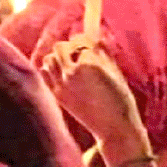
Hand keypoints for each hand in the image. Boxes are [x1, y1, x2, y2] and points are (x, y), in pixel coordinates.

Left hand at [41, 37, 149, 154]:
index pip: (81, 42)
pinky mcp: (57, 94)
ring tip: (68, 64)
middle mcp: (72, 71)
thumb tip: (98, 36)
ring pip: (49, 58)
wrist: (114, 129)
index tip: (90, 46)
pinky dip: (50, 70)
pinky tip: (61, 74)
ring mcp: (62, 83)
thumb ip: (105, 53)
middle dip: (70, 47)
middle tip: (78, 54)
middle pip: (61, 46)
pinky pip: (45, 73)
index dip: (87, 43)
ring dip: (57, 58)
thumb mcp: (116, 74)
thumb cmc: (121, 101)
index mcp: (90, 64)